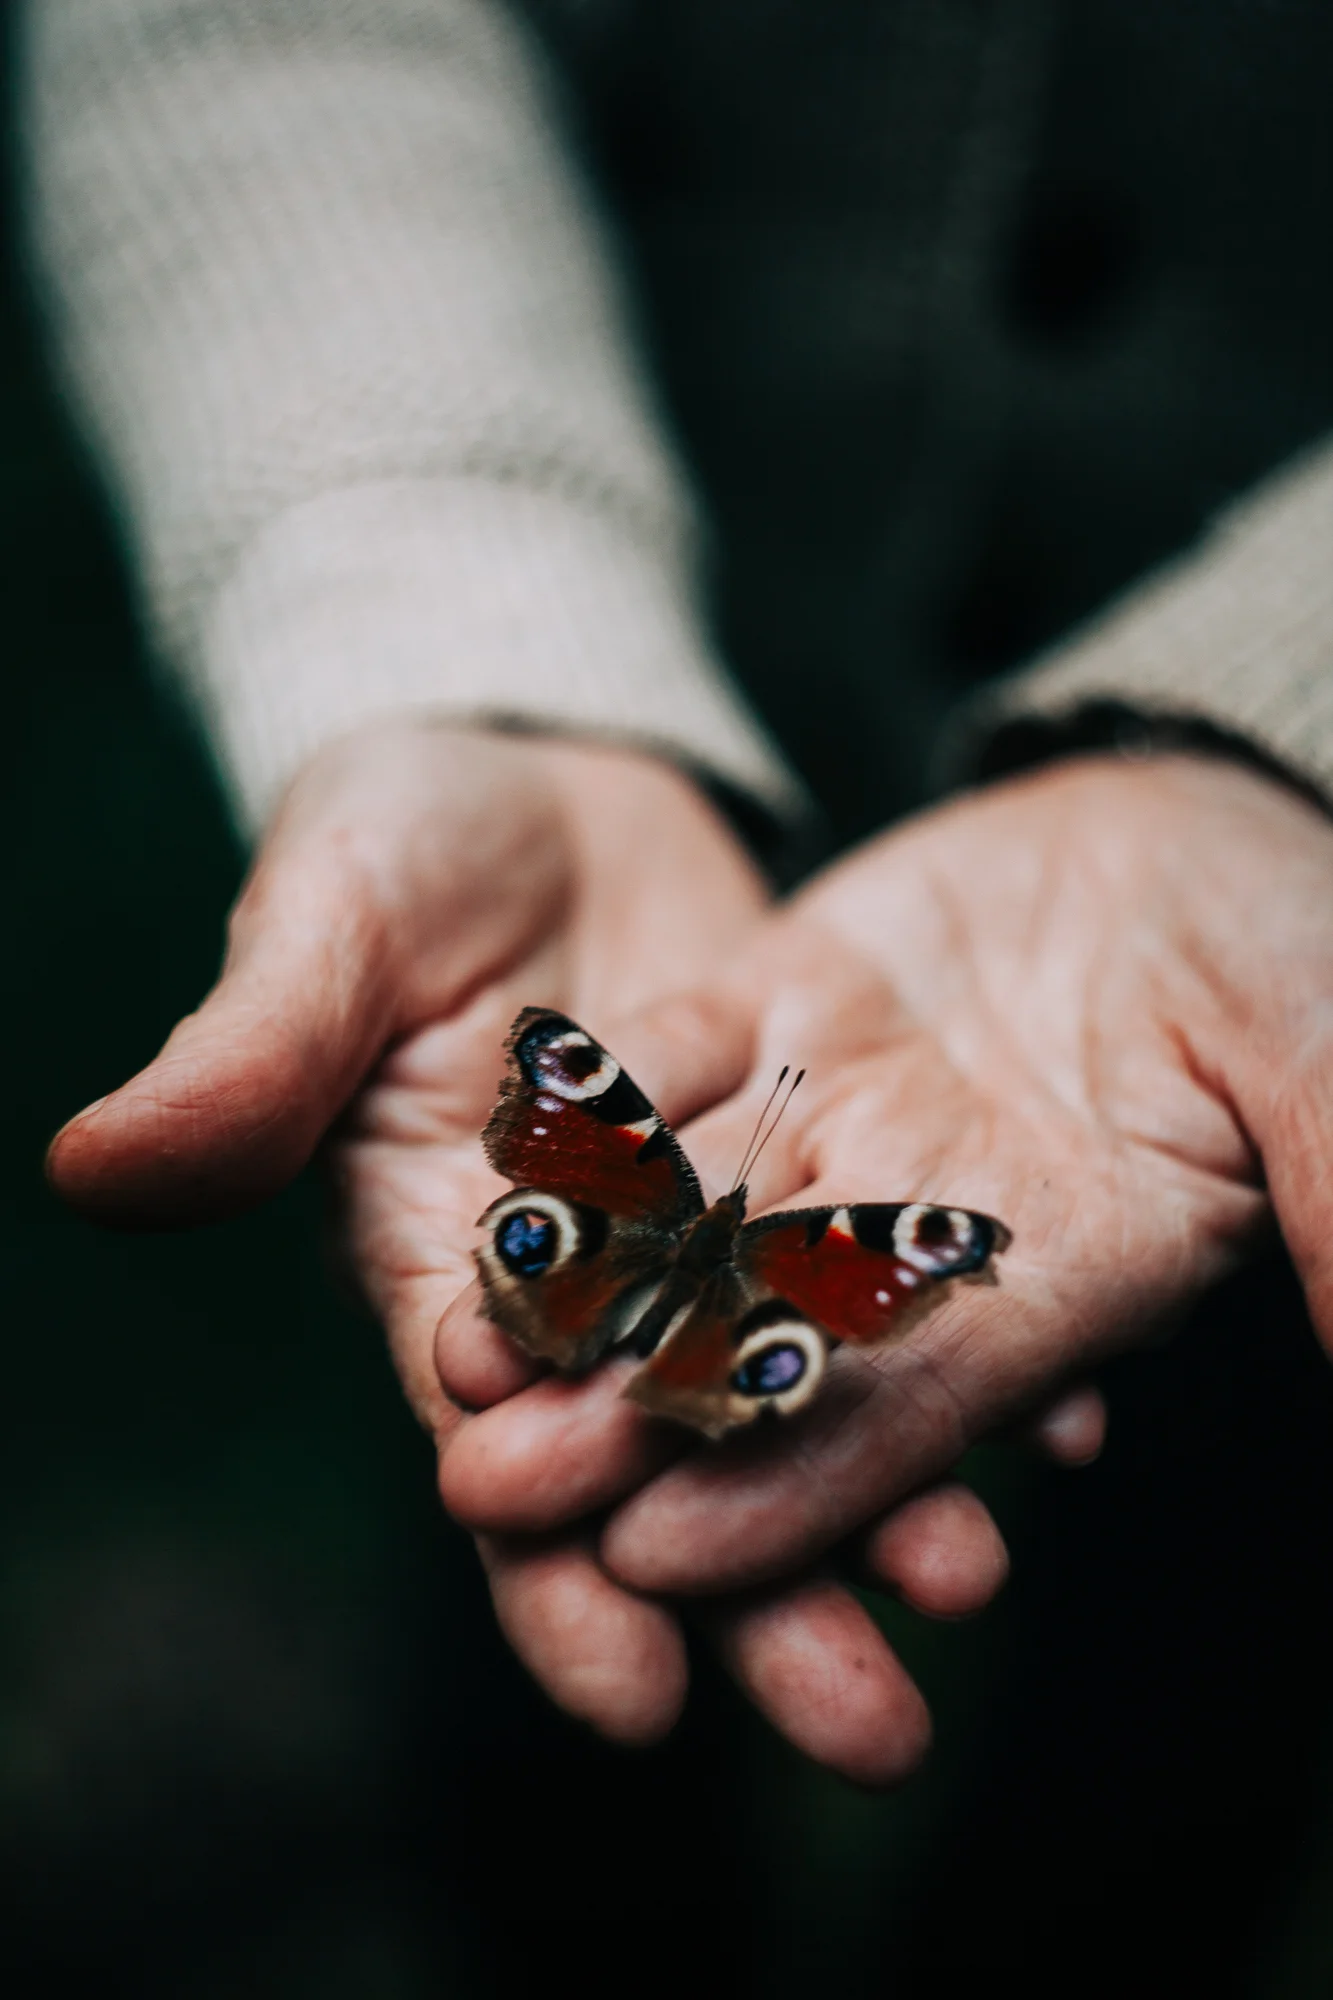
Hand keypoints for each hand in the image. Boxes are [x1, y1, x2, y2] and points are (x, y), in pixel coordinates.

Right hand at [46, 719, 1047, 1772]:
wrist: (539, 766)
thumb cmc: (393, 843)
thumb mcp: (325, 930)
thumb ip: (252, 1058)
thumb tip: (93, 1167)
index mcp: (452, 1271)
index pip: (498, 1455)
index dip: (550, 1575)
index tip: (631, 1689)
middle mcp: (591, 1289)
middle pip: (671, 1468)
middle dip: (759, 1594)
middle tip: (868, 1721)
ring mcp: (713, 1230)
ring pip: (794, 1391)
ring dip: (882, 1493)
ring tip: (977, 1574)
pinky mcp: (811, 1154)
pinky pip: (879, 1267)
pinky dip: (958, 1341)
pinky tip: (1055, 1415)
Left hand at [442, 753, 1332, 1759]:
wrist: (1204, 812)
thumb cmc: (1300, 932)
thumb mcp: (1330, 1049)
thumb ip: (1332, 1185)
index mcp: (1058, 1270)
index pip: (908, 1411)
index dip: (792, 1491)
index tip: (660, 1560)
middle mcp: (922, 1217)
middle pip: (759, 1340)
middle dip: (628, 1426)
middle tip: (490, 1495)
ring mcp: (839, 1109)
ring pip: (687, 1215)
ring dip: (574, 1284)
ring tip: (454, 1349)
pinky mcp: (781, 1001)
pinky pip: (674, 1058)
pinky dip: (596, 1104)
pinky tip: (499, 1146)